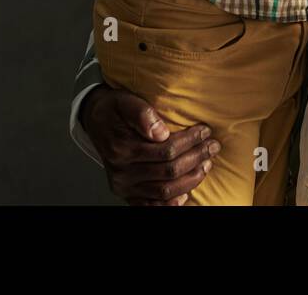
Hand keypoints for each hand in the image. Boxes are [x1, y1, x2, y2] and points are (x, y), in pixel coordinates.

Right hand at [79, 86, 220, 205]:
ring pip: (165, 191)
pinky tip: (186, 195)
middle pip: (169, 171)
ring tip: (206, 164)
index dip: (190, 142)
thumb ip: (141, 113)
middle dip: (196, 158)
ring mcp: (124, 186)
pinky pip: (151, 206)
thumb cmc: (114, 109)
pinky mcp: (127, 194)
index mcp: (122, 149)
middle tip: (213, 146)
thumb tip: (161, 132)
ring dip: (191, 180)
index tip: (205, 131)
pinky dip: (170, 203)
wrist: (95, 121)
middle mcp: (121, 172)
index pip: (166, 150)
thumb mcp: (125, 101)